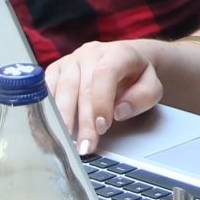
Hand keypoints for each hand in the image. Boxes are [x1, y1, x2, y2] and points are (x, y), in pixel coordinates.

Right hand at [44, 39, 163, 147]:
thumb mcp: (152, 87)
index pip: (105, 74)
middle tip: (85, 146)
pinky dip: (48, 109)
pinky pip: (46, 88)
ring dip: (64, 119)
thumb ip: (142, 98)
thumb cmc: (138, 77)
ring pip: (61, 89)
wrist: (126, 60)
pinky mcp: (56, 69)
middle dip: (83, 121)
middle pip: (82, 87)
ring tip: (67, 142)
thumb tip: (119, 111)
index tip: (103, 126)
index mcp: (117, 53)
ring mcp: (71, 60)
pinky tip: (52, 128)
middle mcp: (90, 53)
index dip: (101, 101)